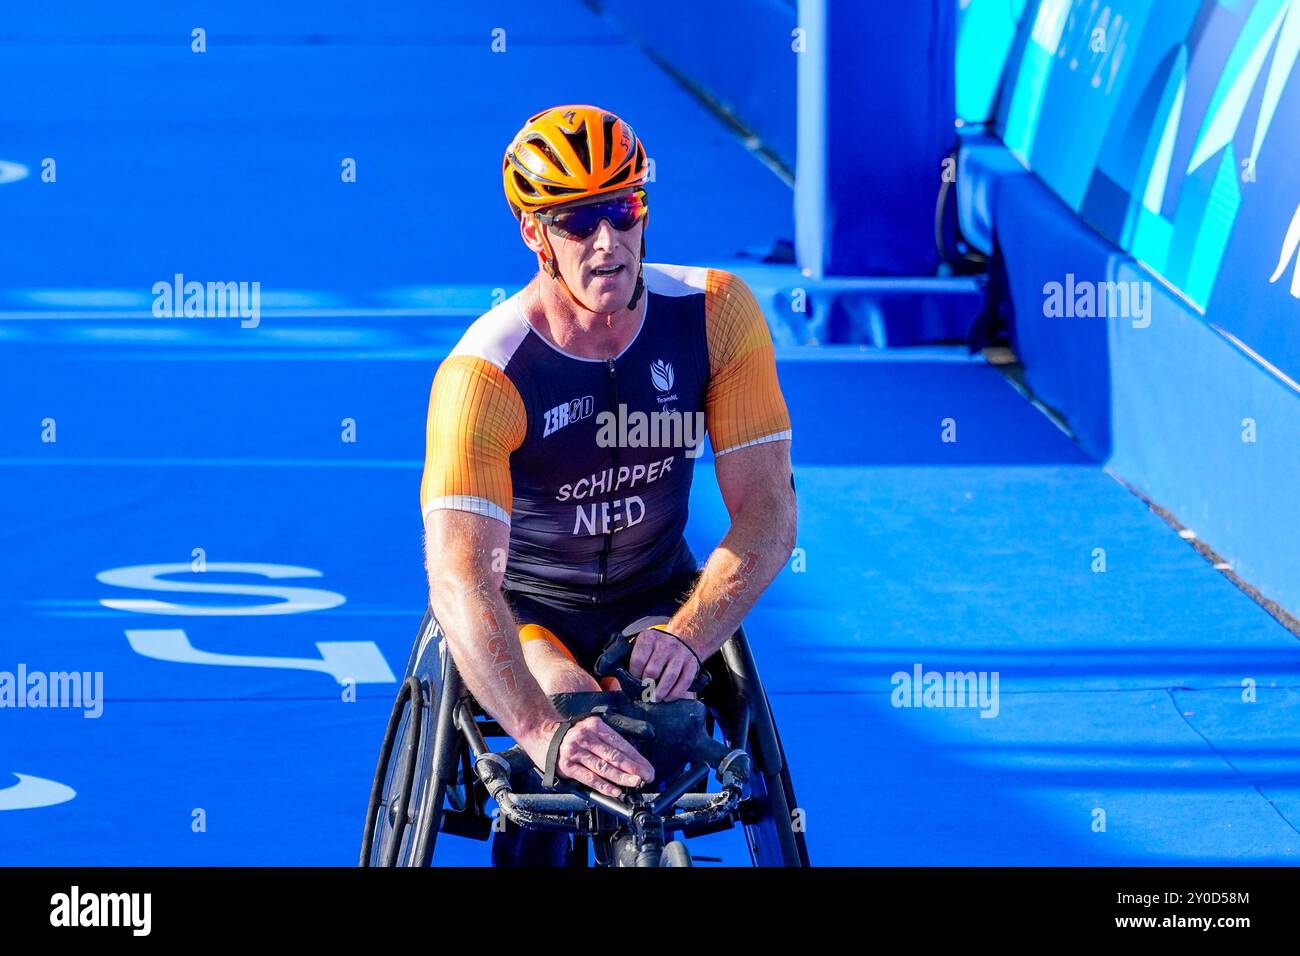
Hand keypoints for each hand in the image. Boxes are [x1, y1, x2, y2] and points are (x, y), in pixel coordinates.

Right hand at [530, 715, 654, 798]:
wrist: (539, 733)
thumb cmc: (567, 733)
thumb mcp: (588, 727)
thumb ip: (606, 740)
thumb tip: (628, 758)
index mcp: (595, 726)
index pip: (621, 744)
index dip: (636, 757)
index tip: (647, 768)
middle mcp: (586, 737)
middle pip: (615, 755)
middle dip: (633, 768)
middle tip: (646, 777)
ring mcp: (576, 752)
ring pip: (603, 767)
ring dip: (621, 777)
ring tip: (635, 783)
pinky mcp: (567, 766)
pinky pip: (589, 778)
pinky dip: (603, 785)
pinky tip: (615, 791)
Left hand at [628, 628, 699, 701]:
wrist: (685, 637)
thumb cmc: (657, 647)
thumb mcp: (643, 645)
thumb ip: (631, 658)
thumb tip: (614, 679)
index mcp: (649, 638)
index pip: (638, 660)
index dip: (634, 676)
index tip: (633, 684)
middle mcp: (665, 644)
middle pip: (652, 670)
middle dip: (646, 686)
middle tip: (644, 694)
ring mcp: (680, 654)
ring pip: (669, 677)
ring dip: (660, 692)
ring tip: (654, 699)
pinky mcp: (692, 663)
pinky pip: (684, 681)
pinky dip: (675, 693)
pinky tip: (668, 698)